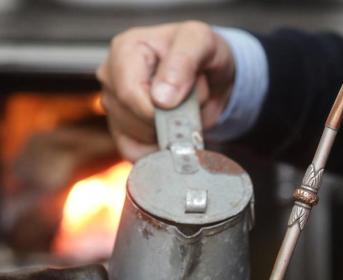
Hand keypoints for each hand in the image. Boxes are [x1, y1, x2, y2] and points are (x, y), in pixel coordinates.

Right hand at [97, 21, 234, 160]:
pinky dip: (158, 150)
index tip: (181, 107)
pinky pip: (134, 153)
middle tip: (189, 101)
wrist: (209, 76)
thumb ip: (184, 62)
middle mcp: (112, 78)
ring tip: (181, 111)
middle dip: (168, 119)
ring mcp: (114, 106)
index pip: (129, 93)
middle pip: (131, 119)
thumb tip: (161, 98)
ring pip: (134, 138)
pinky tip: (171, 133)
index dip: (157, 110)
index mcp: (125, 50)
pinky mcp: (121, 131)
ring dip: (168, 133)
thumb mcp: (202, 42)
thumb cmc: (202, 55)